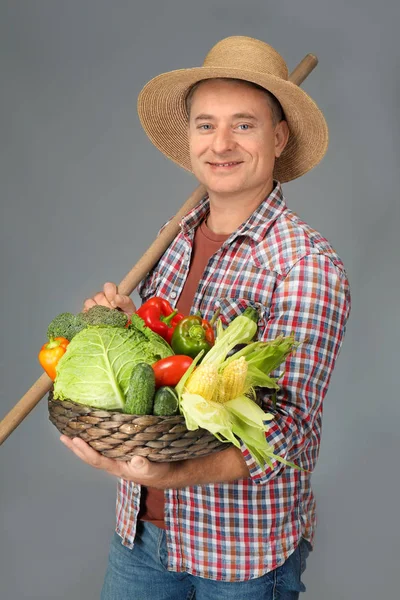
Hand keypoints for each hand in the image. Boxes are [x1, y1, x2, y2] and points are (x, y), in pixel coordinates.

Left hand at [60, 435, 174, 487]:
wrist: (172, 472)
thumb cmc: (162, 471)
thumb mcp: (156, 469)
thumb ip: (146, 466)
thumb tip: (136, 459)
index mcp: (119, 467)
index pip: (97, 459)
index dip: (85, 450)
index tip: (75, 440)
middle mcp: (115, 462)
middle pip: (91, 456)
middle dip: (76, 447)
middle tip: (63, 436)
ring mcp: (118, 456)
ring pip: (97, 449)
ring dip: (84, 442)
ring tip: (72, 432)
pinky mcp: (124, 449)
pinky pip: (106, 443)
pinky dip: (96, 437)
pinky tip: (93, 430)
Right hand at [83, 282, 135, 316]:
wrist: (118, 331)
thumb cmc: (124, 320)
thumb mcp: (130, 311)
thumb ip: (126, 302)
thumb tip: (117, 297)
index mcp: (112, 294)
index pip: (108, 286)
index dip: (110, 293)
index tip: (115, 304)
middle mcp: (102, 298)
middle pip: (99, 295)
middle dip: (107, 305)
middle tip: (111, 313)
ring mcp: (93, 304)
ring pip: (90, 302)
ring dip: (99, 310)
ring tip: (105, 317)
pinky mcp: (86, 312)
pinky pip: (86, 309)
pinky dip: (92, 314)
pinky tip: (98, 319)